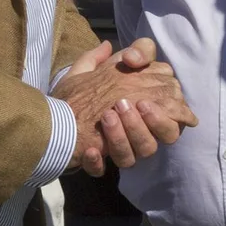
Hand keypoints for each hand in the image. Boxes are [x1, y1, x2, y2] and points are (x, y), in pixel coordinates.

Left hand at [55, 38, 195, 176]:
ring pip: (134, 157)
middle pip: (161, 138)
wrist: (52, 110)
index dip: (164, 113)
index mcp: (147, 111)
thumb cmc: (86, 87)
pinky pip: (100, 170)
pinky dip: (96, 163)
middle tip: (123, 105)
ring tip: (107, 116)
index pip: (173, 115)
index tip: (143, 100)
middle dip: (146, 125)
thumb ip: (128, 55)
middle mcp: (137, 133)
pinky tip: (90, 151)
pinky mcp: (95, 163)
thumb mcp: (106, 65)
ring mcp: (118, 150)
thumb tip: (131, 56)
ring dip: (123, 138)